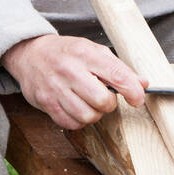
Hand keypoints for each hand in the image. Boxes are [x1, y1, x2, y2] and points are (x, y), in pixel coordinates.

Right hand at [2, 35, 147, 129]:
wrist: (30, 53)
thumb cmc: (67, 53)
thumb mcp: (93, 51)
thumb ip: (118, 68)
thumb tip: (143, 83)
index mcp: (86, 54)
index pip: (117, 75)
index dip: (133, 91)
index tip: (138, 99)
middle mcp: (70, 70)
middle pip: (102, 101)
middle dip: (109, 104)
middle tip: (105, 98)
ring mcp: (56, 88)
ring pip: (87, 115)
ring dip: (94, 114)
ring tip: (90, 103)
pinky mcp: (45, 102)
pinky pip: (71, 123)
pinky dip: (79, 121)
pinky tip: (77, 109)